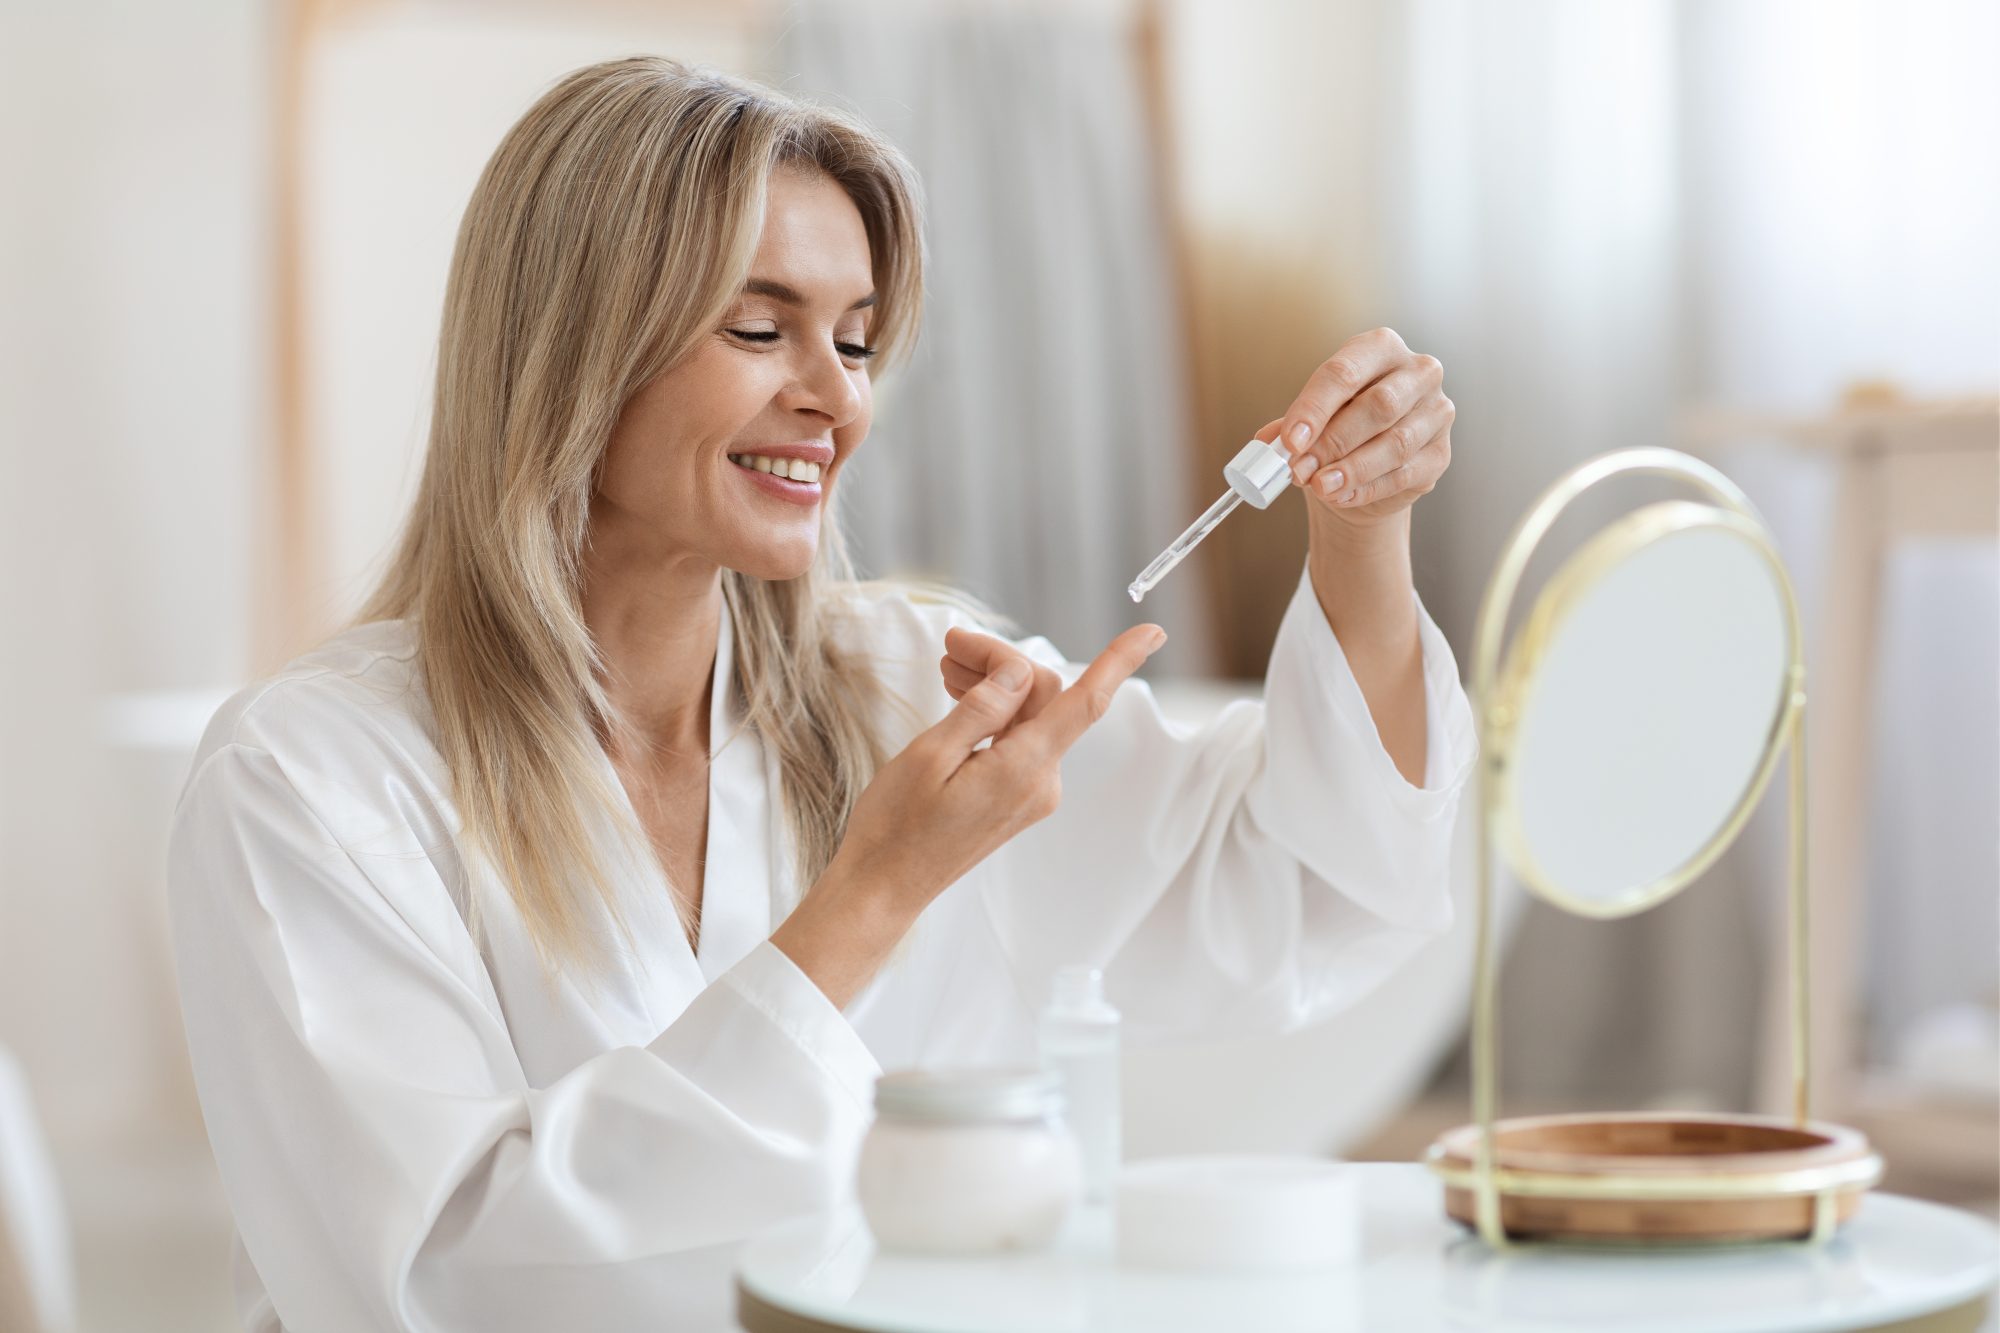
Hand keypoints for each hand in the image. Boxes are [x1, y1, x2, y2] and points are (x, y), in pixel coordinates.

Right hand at [834, 622, 1166, 916]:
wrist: (883, 888)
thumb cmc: (895, 826)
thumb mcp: (930, 755)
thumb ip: (982, 708)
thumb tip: (1019, 671)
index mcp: (1022, 770)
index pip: (1086, 704)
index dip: (1119, 662)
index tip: (1153, 632)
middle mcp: (1039, 783)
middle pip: (1042, 696)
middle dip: (1001, 661)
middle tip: (950, 644)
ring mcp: (1031, 794)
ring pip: (1029, 716)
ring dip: (994, 684)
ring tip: (947, 667)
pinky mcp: (1016, 799)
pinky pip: (1018, 740)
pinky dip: (993, 712)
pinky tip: (960, 696)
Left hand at [1258, 327, 1454, 529]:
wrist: (1368, 467)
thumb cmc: (1340, 428)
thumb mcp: (1314, 419)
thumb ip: (1293, 426)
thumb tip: (1267, 442)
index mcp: (1380, 348)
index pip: (1344, 373)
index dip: (1314, 409)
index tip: (1289, 442)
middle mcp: (1418, 372)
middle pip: (1377, 406)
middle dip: (1333, 442)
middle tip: (1300, 470)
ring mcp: (1437, 412)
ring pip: (1396, 443)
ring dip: (1352, 469)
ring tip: (1320, 487)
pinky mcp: (1441, 454)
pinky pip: (1406, 474)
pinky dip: (1369, 489)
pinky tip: (1342, 496)